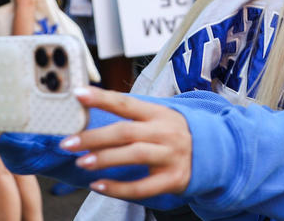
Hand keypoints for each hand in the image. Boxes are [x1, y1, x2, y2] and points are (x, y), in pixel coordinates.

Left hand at [61, 87, 193, 199]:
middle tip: (68, 143)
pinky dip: (118, 188)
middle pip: (126, 131)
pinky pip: (142, 187)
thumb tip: (90, 114)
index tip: (78, 94)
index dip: (102, 98)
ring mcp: (170, 156)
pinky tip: (98, 186)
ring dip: (105, 158)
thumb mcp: (160, 119)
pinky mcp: (173, 179)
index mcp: (159, 114)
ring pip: (134, 155)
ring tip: (81, 162)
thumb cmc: (176, 134)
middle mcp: (165, 132)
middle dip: (94, 137)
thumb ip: (132, 118)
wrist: (215, 154)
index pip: (126, 103)